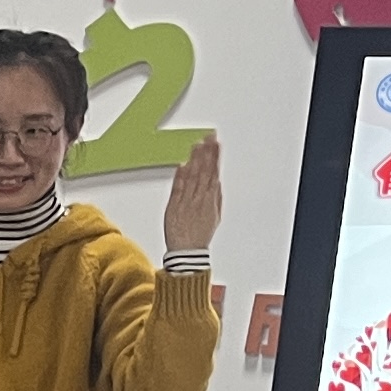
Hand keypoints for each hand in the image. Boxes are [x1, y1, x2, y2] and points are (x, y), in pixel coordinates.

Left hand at [163, 131, 223, 255]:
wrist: (187, 253)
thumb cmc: (199, 236)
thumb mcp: (215, 216)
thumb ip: (216, 197)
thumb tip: (217, 182)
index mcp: (211, 200)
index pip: (214, 172)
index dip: (215, 157)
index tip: (216, 143)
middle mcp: (199, 198)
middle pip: (204, 171)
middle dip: (207, 152)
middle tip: (209, 137)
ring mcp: (186, 201)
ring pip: (192, 176)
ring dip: (195, 159)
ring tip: (197, 144)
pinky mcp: (174, 206)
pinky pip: (178, 188)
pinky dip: (180, 175)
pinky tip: (183, 163)